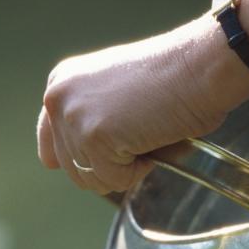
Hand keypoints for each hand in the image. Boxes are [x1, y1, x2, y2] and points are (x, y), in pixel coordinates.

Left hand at [37, 17, 248, 194]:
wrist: (198, 68)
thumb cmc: (171, 80)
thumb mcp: (113, 94)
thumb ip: (88, 120)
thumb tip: (70, 165)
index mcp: (61, 84)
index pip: (50, 145)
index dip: (79, 160)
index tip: (102, 159)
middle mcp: (58, 98)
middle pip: (73, 170)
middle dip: (110, 165)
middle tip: (140, 136)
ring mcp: (74, 118)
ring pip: (92, 180)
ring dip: (124, 169)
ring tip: (146, 136)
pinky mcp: (94, 137)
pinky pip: (114, 180)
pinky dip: (139, 171)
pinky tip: (152, 141)